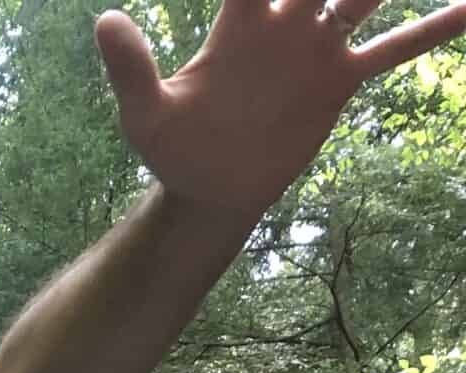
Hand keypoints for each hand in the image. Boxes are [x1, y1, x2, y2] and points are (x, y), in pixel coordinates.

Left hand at [95, 0, 465, 220]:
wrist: (209, 190)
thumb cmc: (172, 149)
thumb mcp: (145, 115)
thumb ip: (130, 70)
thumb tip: (103, 21)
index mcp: (239, 21)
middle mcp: (284, 21)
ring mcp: (316, 47)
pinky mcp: (339, 81)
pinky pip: (391, 50)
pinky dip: (431, 30)